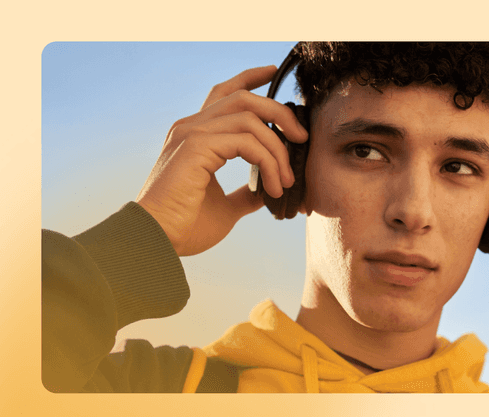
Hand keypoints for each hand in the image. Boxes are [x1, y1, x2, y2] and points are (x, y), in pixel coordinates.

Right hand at [136, 66, 307, 256]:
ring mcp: (192, 133)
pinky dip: (269, 163)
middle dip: (280, 113)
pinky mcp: (196, 146)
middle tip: (301, 137)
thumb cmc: (185, 226)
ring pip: (251, 119)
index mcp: (196, 134)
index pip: (225, 93)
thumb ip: (246, 194)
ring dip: (278, 150)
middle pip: (244, 98)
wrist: (156, 241)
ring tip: (286, 181)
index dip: (250, 78)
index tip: (272, 72)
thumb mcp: (226, 206)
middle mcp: (192, 126)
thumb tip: (267, 191)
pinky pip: (247, 142)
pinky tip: (274, 188)